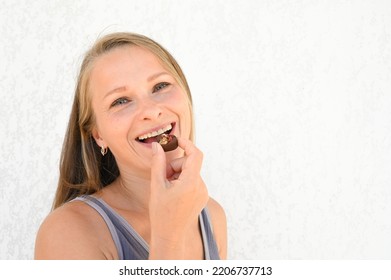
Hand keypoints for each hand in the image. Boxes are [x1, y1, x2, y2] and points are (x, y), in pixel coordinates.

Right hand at [149, 138, 207, 255]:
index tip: (175, 140)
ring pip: (190, 173)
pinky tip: (173, 193)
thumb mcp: (157, 186)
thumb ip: (158, 163)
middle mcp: (201, 186)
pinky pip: (193, 181)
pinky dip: (182, 182)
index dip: (186, 144)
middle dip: (174, 166)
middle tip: (162, 177)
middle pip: (189, 164)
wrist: (170, 236)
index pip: (195, 154)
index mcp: (191, 182)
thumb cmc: (162, 213)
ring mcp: (203, 192)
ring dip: (177, 174)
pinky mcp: (202, 197)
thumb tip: (157, 146)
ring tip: (166, 188)